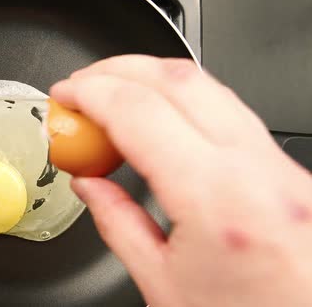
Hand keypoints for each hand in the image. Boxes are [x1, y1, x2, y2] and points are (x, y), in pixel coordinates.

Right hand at [50, 55, 311, 306]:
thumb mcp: (163, 286)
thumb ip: (117, 225)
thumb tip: (89, 185)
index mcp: (219, 204)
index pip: (140, 115)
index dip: (91, 93)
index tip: (66, 94)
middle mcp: (260, 172)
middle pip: (180, 79)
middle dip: (120, 68)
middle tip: (84, 82)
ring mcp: (283, 167)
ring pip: (211, 88)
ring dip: (154, 80)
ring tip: (116, 95)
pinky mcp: (290, 172)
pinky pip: (232, 114)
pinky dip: (186, 103)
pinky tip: (161, 118)